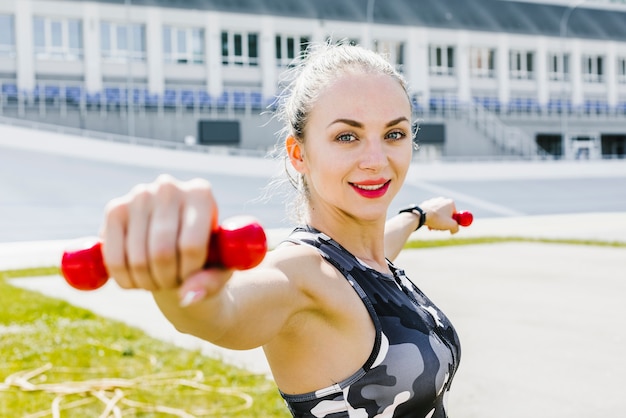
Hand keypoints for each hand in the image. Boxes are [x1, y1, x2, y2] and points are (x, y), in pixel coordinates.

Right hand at [100, 174, 223, 291]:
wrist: (176, 246)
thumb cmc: (206, 258)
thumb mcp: (219, 271)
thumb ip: (210, 283)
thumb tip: (186, 296)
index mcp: (201, 194)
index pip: (190, 245)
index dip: (189, 273)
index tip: (192, 278)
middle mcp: (168, 187)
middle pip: (162, 252)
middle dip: (167, 279)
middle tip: (172, 282)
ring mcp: (138, 196)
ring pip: (138, 259)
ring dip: (148, 282)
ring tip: (158, 279)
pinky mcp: (114, 210)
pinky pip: (114, 259)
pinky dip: (125, 279)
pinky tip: (137, 278)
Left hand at [419, 197, 459, 233]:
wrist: (421, 215)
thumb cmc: (437, 218)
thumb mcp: (450, 225)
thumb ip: (456, 228)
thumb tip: (455, 230)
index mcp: (450, 203)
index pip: (455, 214)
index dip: (452, 223)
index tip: (448, 227)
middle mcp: (442, 200)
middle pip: (446, 215)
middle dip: (443, 223)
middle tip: (439, 228)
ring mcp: (433, 201)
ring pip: (438, 215)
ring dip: (436, 222)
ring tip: (432, 226)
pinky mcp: (426, 204)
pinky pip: (431, 214)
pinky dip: (430, 219)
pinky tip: (427, 223)